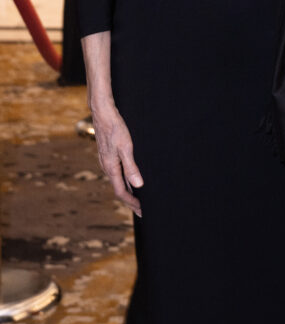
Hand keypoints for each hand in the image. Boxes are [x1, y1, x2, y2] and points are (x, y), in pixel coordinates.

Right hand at [90, 96, 143, 215]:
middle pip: (119, 189)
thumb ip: (131, 167)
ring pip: (118, 182)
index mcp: (111, 168)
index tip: (142, 211)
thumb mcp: (126, 147)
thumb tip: (138, 185)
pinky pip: (117, 173)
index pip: (121, 192)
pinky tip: (131, 179)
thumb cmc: (115, 128)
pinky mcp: (108, 155)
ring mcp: (106, 161)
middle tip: (143, 210)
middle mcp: (107, 167)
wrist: (102, 113)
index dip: (132, 203)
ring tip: (139, 198)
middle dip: (131, 201)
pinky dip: (125, 181)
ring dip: (128, 191)